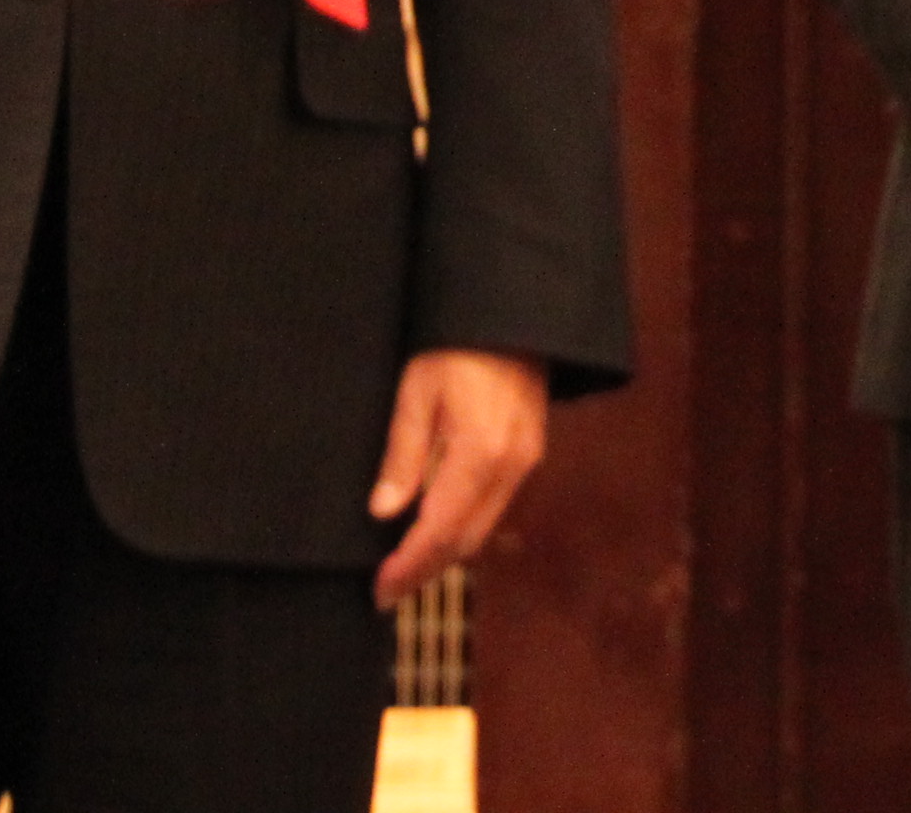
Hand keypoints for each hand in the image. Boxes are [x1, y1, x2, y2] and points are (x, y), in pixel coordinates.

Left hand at [370, 347, 548, 606]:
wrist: (513, 319)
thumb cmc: (456, 349)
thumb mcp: (416, 394)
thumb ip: (402, 456)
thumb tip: (384, 513)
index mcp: (479, 454)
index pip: (439, 531)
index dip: (408, 566)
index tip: (380, 590)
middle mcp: (510, 468)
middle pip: (466, 543)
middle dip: (425, 571)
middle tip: (387, 590)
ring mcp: (526, 464)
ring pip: (484, 531)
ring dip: (445, 555)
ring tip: (407, 565)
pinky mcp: (531, 457)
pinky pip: (496, 509)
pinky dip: (465, 529)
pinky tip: (439, 529)